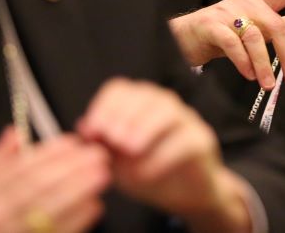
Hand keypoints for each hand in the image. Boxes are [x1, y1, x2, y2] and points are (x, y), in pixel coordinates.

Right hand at [0, 127, 110, 232]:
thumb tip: (14, 132)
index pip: (21, 167)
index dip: (50, 153)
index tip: (74, 142)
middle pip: (40, 187)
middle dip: (73, 168)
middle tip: (98, 155)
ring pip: (51, 209)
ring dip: (80, 190)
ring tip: (102, 175)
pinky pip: (59, 232)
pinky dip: (79, 219)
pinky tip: (95, 205)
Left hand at [77, 78, 251, 232]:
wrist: (186, 194)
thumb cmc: (148, 171)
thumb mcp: (118, 161)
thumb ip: (102, 145)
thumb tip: (82, 127)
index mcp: (139, 103)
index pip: (119, 90)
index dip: (103, 107)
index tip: (92, 132)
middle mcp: (164, 104)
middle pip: (144, 95)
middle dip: (124, 116)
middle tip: (112, 139)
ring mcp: (186, 120)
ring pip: (167, 111)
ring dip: (145, 128)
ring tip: (129, 149)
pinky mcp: (202, 141)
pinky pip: (184, 141)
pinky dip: (162, 156)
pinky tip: (146, 173)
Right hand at [169, 0, 284, 88]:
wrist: (182, 38)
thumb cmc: (224, 34)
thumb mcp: (257, 30)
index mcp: (256, 3)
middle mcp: (243, 5)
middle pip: (274, 23)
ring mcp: (225, 14)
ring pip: (253, 36)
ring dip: (264, 63)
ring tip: (268, 85)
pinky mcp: (209, 26)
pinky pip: (230, 42)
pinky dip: (242, 60)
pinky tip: (249, 75)